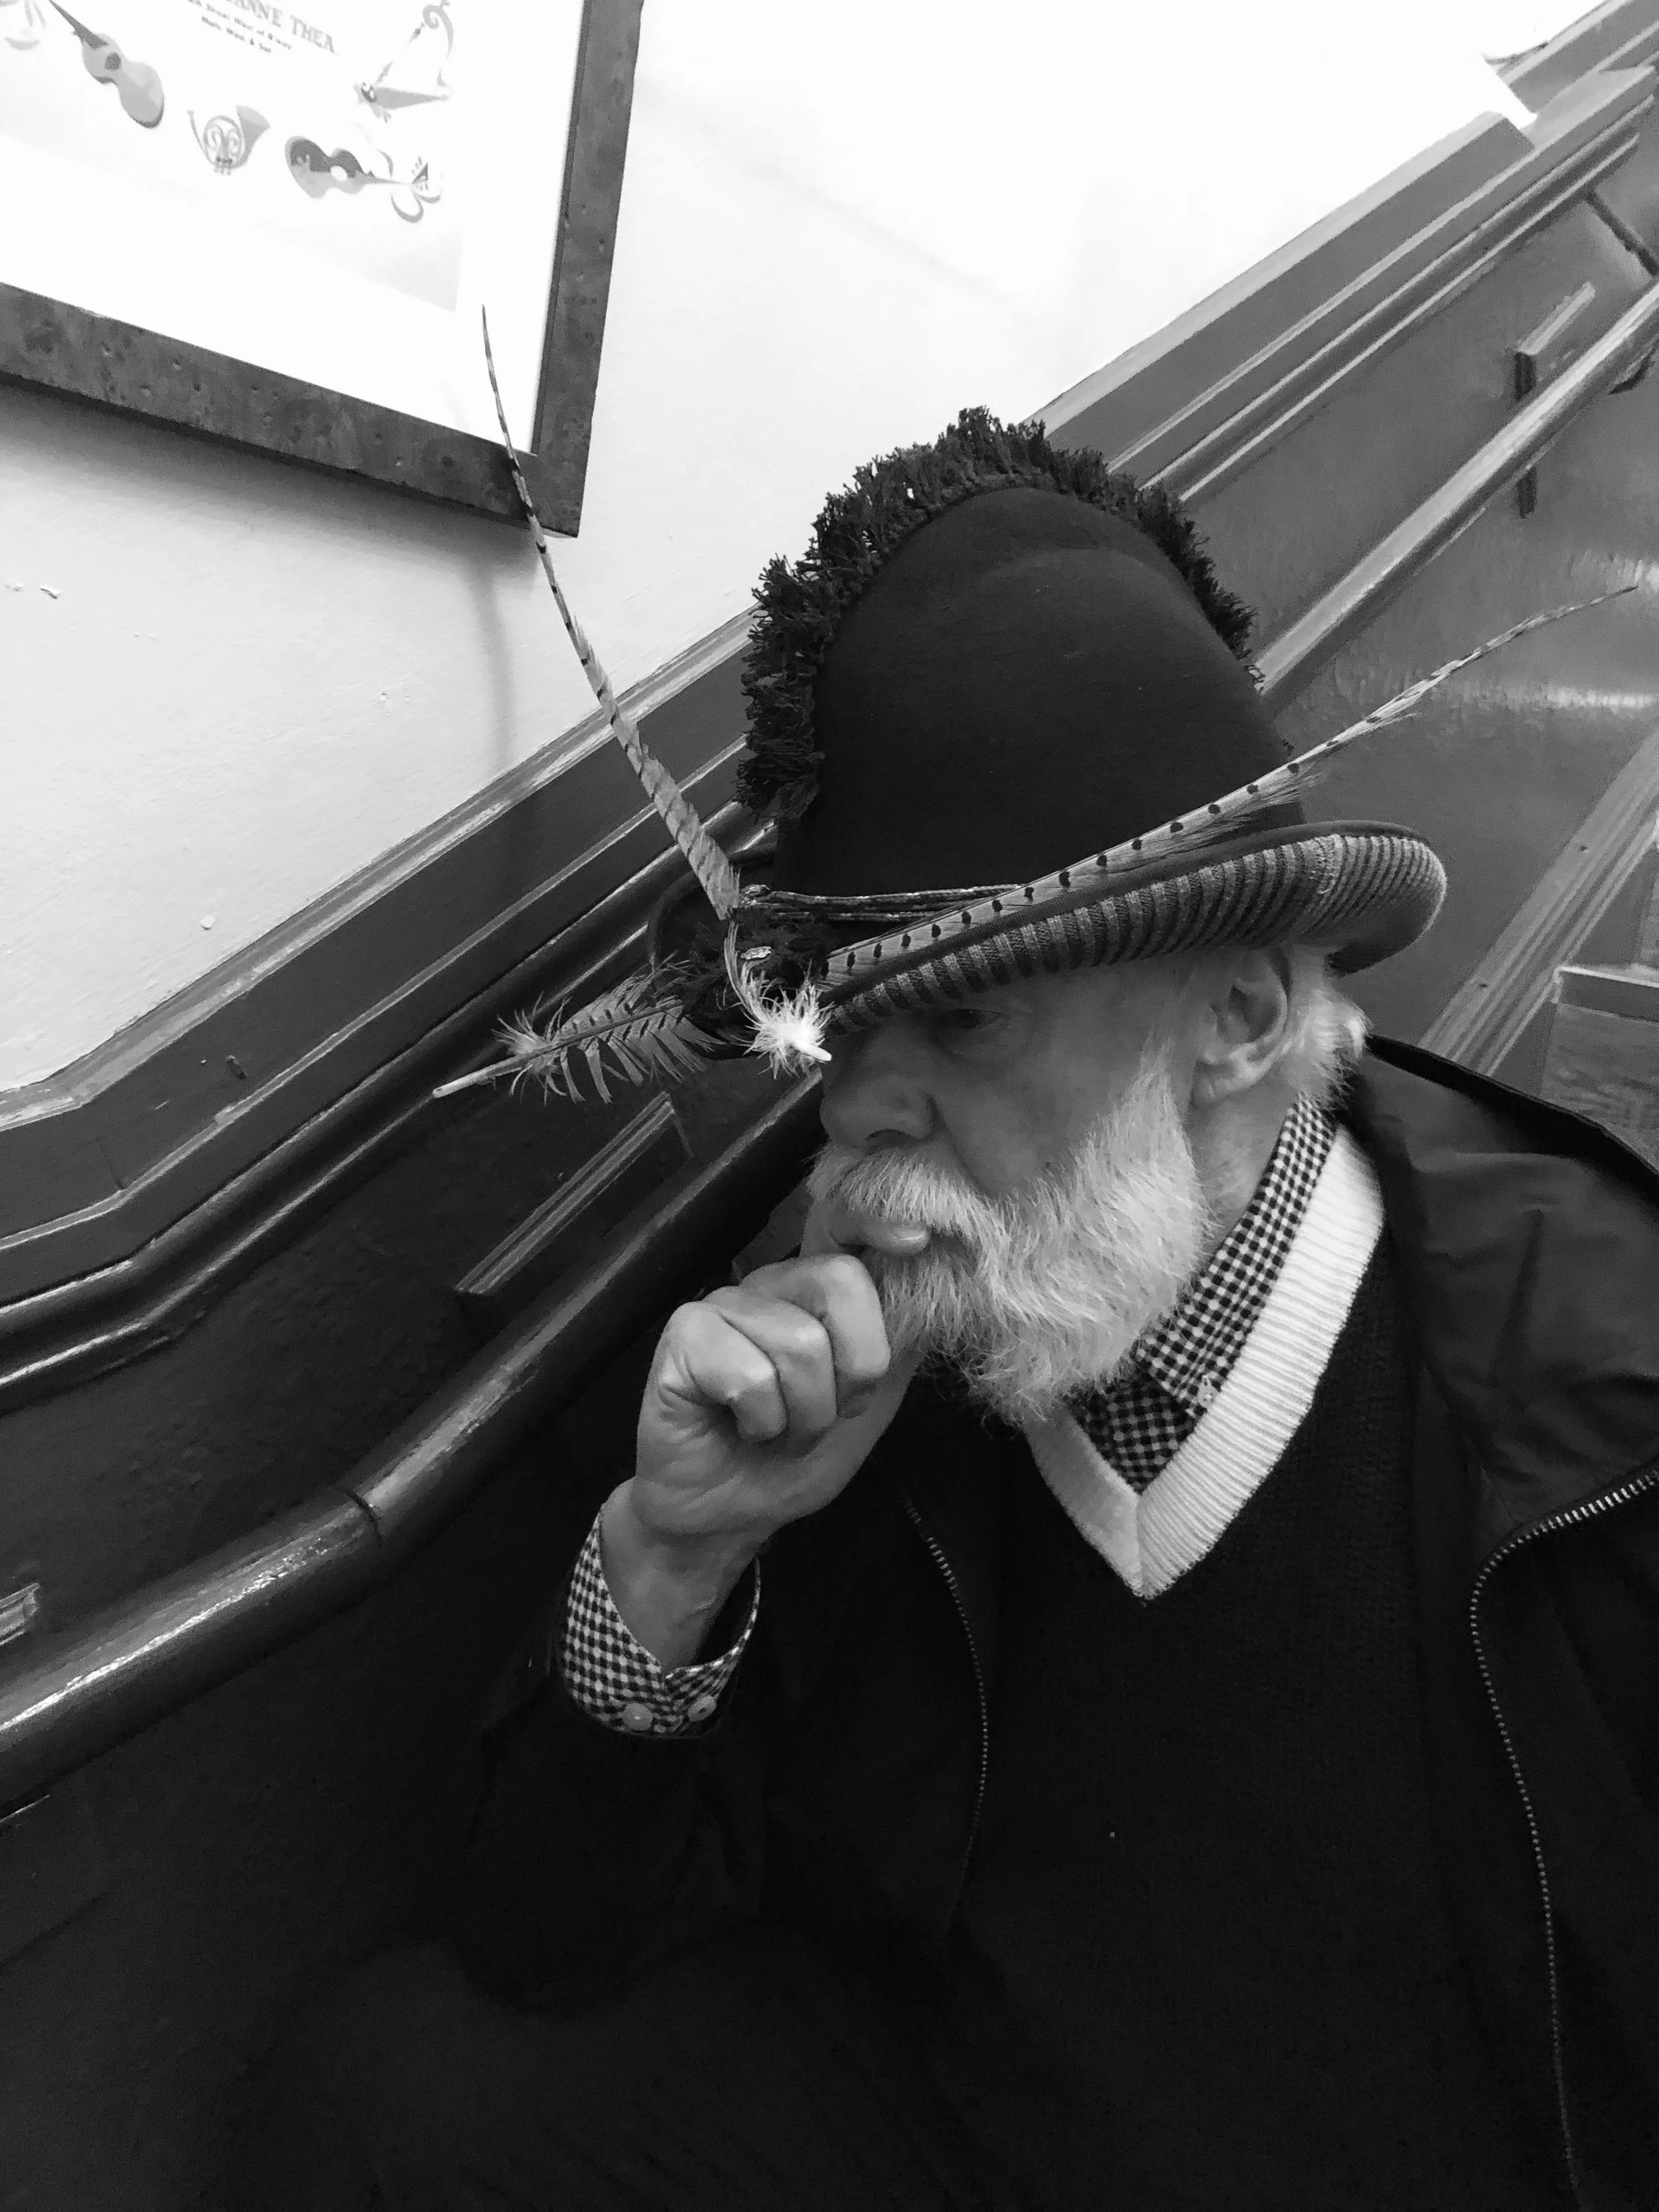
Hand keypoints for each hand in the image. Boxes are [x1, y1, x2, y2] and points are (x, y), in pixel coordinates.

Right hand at [602, 1194, 928, 1662]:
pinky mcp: (683, 1336)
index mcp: (815, 1294)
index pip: (842, 1225)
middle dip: (852, 1371)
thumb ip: (898, 1347)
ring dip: (803, 1412)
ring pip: (799, 1341)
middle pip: (840, 1281)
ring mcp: (722, 1305)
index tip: (917, 1241)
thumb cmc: (796, 1459)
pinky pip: (749, 1375)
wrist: (731, 1516)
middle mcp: (770, 1286)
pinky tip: (740, 1427)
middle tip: (824, 1413)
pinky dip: (759, 1420)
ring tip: (777, 1429)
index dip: (877, 1222)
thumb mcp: (870, 1405)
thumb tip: (932, 1286)